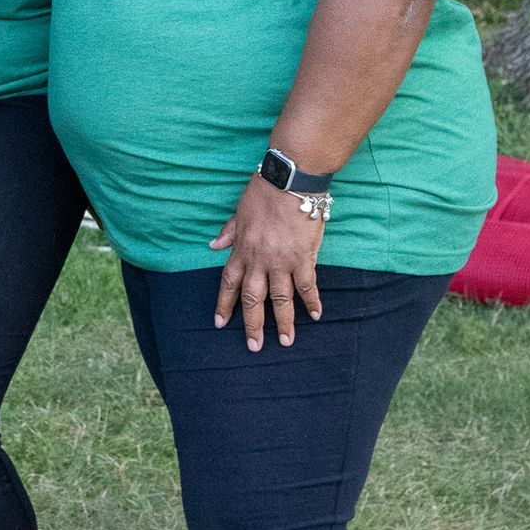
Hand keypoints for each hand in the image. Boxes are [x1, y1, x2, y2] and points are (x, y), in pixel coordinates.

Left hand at [210, 175, 324, 350]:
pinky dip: (312, 301)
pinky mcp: (303, 258)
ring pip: (281, 299)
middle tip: (254, 346)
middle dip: (253, 325)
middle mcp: (259, 260)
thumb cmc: (262, 193)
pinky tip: (316, 315)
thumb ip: (228, 232)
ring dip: (284, 322)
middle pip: (253, 299)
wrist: (288, 183)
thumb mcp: (238, 212)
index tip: (220, 323)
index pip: (229, 283)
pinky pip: (307, 286)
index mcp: (242, 250)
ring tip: (286, 341)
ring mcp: (282, 262)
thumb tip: (213, 246)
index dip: (224, 304)